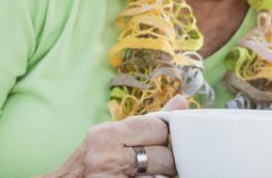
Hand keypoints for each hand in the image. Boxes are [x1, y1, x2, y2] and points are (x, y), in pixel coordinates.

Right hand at [44, 95, 187, 177]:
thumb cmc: (90, 164)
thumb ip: (146, 123)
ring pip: (162, 176)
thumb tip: (181, 102)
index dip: (164, 137)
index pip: (156, 128)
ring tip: (147, 174)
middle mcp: (108, 157)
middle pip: (163, 154)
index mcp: (105, 135)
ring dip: (161, 176)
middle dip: (166, 161)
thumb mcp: (111, 138)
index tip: (160, 143)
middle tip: (154, 166)